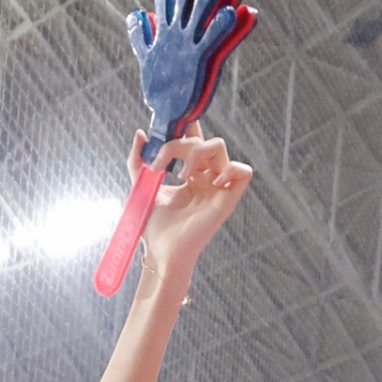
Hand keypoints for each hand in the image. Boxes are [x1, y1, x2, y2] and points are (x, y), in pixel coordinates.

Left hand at [136, 127, 252, 285]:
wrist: (160, 252)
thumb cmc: (154, 227)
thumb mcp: (141, 187)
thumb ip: (138, 161)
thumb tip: (140, 133)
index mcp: (190, 173)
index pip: (195, 139)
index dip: (186, 128)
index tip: (167, 129)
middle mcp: (206, 177)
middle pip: (202, 140)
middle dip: (178, 145)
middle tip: (160, 164)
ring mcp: (217, 187)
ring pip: (219, 147)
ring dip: (197, 152)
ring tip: (181, 174)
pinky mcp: (226, 200)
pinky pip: (243, 172)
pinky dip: (230, 169)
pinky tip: (211, 181)